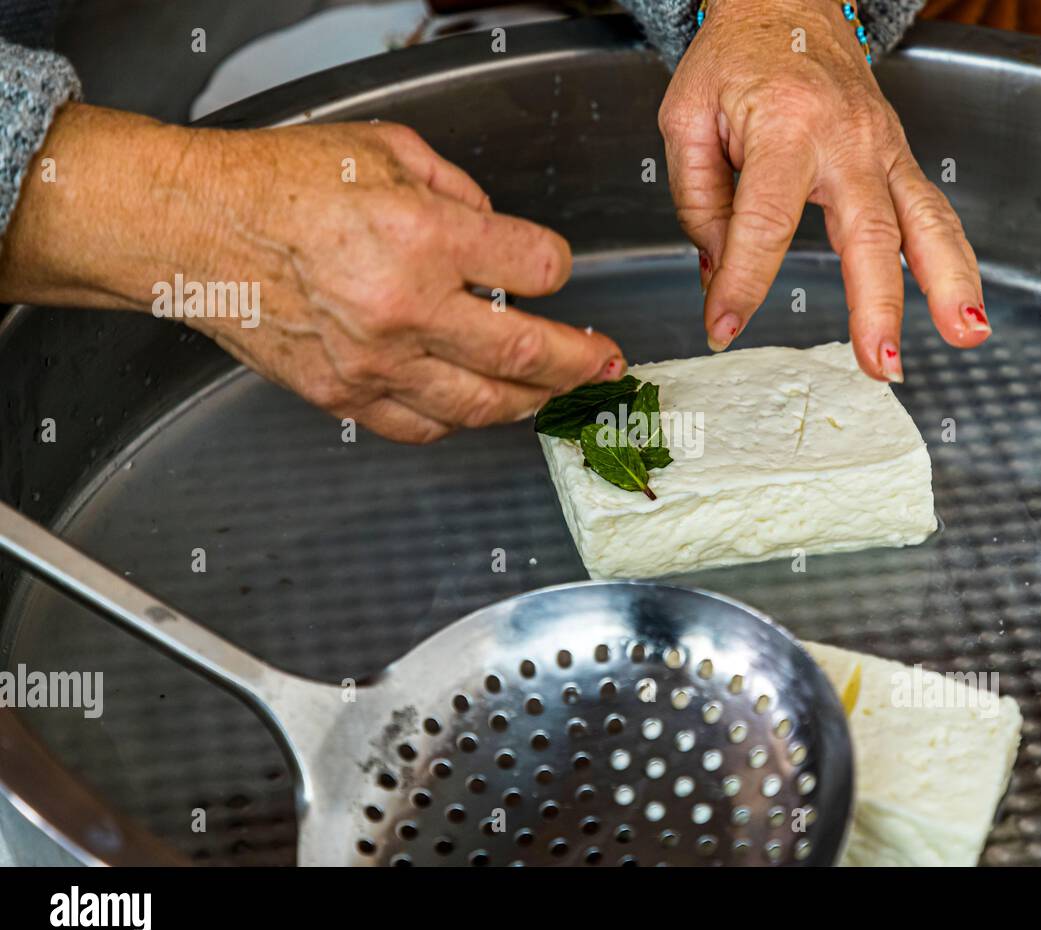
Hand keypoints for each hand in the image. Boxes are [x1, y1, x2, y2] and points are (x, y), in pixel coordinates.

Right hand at [0, 104, 624, 442]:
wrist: (192, 229)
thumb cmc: (278, 184)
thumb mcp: (386, 148)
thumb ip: (459, 192)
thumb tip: (499, 233)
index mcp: (425, 235)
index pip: (537, 267)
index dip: (559, 268)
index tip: (556, 270)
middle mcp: (407, 307)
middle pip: (526, 354)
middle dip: (581, 362)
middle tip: (606, 366)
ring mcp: (375, 362)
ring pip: (482, 405)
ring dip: (532, 402)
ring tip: (555, 394)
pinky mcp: (344, 395)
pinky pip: (421, 427)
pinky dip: (459, 421)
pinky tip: (476, 406)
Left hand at [657, 0, 987, 381]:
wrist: (788, 3)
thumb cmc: (735, 59)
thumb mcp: (688, 120)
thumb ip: (700, 202)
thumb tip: (719, 276)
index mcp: (785, 124)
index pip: (764, 221)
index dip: (744, 282)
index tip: (722, 328)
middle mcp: (846, 138)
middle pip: (870, 230)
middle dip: (877, 304)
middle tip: (880, 364)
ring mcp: (883, 147)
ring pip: (926, 220)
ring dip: (949, 283)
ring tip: (965, 335)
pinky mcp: (899, 157)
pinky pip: (934, 212)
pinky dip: (954, 261)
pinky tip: (964, 305)